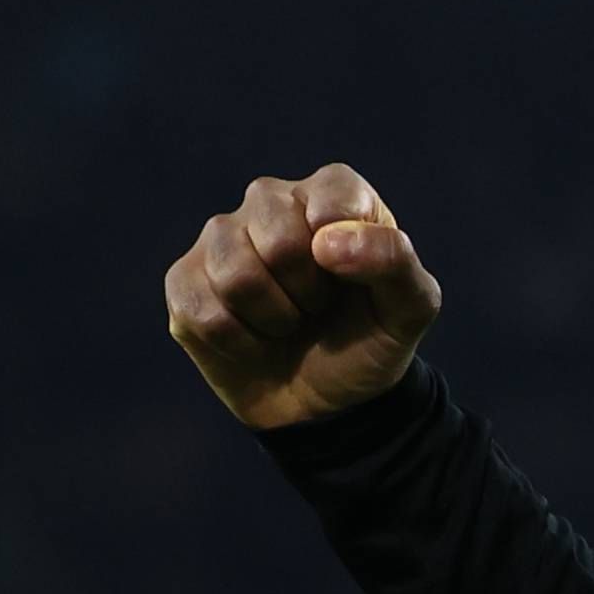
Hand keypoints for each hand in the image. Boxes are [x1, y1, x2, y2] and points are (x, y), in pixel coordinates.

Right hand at [163, 163, 442, 429]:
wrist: (329, 400)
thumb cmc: (370, 339)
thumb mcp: (409, 307)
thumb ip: (393, 261)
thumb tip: (325, 240)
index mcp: (331, 192)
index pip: (333, 195)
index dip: (348, 252)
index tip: (353, 280)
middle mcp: (270, 201)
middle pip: (278, 239)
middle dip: (310, 293)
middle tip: (320, 306)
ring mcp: (221, 238)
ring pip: (235, 275)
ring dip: (276, 319)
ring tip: (289, 322)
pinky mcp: (184, 280)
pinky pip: (203, 312)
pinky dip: (241, 343)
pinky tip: (254, 341)